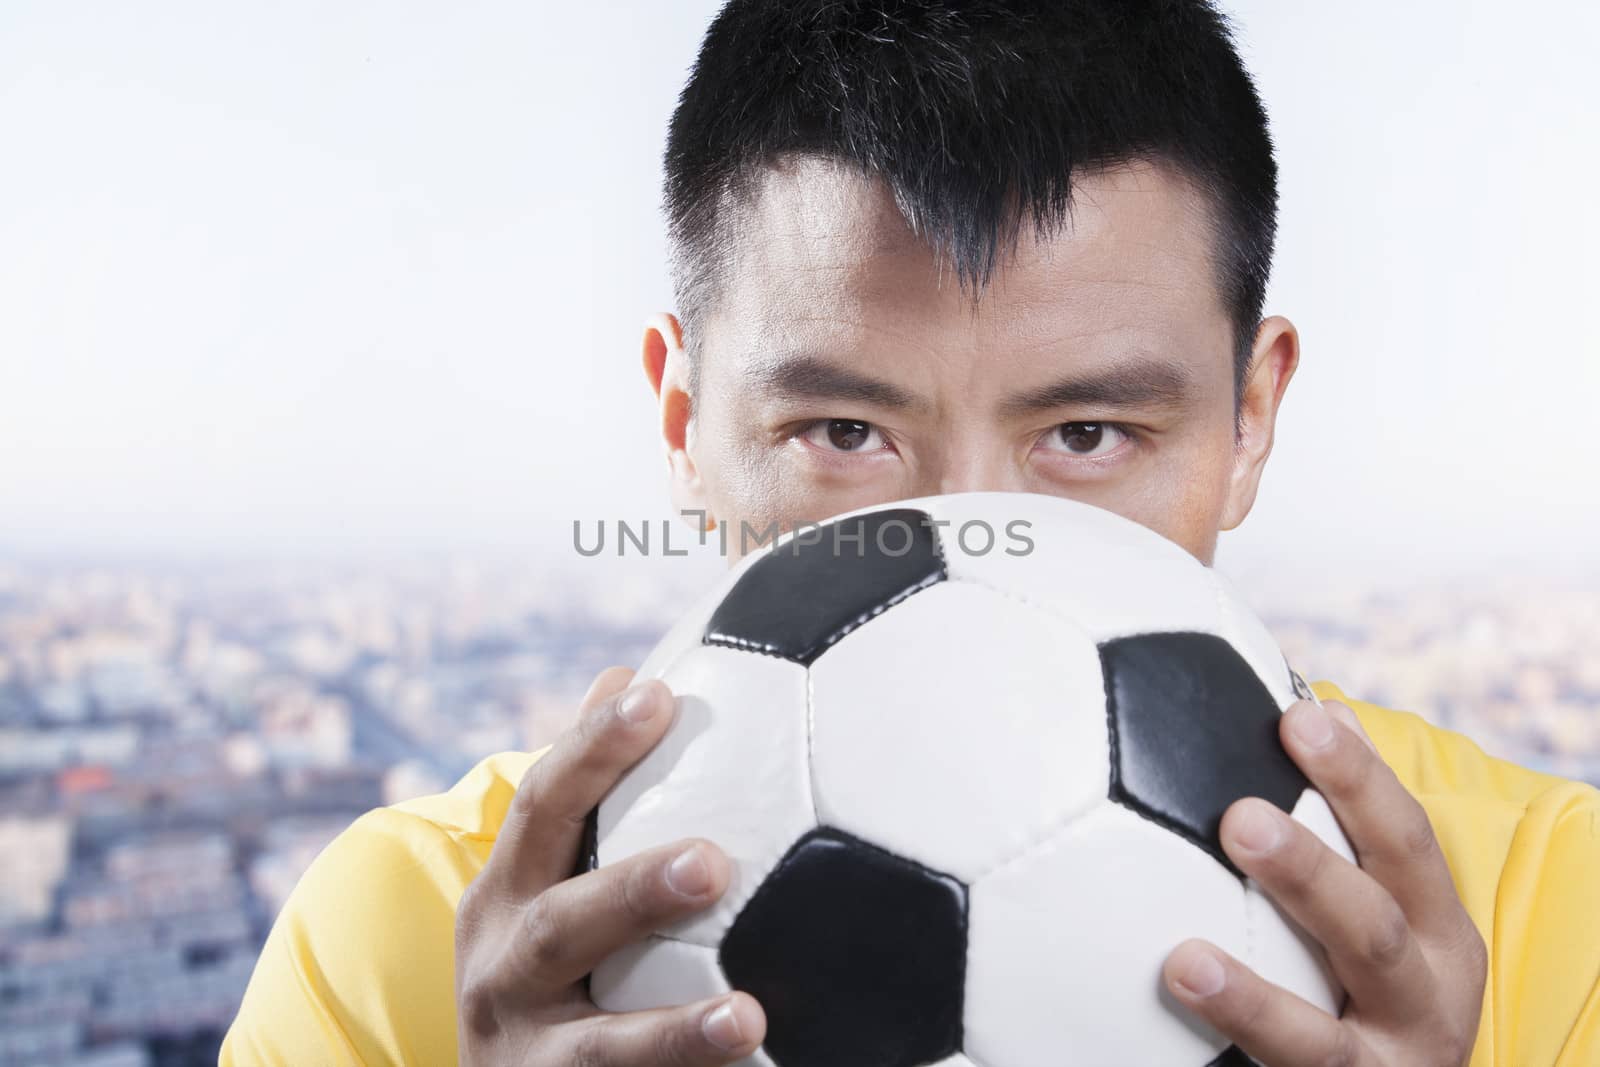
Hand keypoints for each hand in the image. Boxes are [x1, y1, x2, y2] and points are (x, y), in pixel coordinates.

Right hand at [454, 666, 767, 1064]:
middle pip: (557, 928)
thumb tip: (629, 672)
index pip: (541, 807)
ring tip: (747, 1016)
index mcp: (502, 896)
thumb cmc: (544, 967)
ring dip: (672, 1033)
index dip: (592, 748)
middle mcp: (499, 974)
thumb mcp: (543, 884)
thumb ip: (584, 795)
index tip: (657, 695)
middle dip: (629, 892)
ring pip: (596, 1048)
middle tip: (713, 862)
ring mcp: (525, 1057)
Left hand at [1162, 698, 1487, 1065]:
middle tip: (1239, 817)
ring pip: (1327, 1032)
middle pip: (1375, 927)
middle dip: (1313, 871)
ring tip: (1186, 958)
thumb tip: (1293, 704)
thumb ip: (1339, 832)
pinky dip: (1241, 1029)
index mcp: (1436, 929)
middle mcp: (1427, 997)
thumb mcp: (1376, 914)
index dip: (1359, 778)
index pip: (1405, 840)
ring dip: (1256, 994)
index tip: (1300, 716)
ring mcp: (1388, 1062)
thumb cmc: (1365, 984)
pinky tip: (1181, 989)